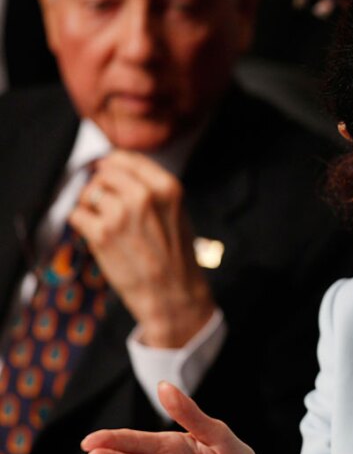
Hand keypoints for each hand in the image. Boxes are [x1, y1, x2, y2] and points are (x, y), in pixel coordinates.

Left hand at [69, 151, 214, 347]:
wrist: (173, 295)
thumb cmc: (174, 257)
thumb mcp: (175, 213)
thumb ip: (150, 189)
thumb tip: (113, 169)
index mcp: (167, 187)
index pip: (126, 158)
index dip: (112, 167)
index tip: (109, 178)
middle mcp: (144, 196)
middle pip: (104, 173)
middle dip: (101, 188)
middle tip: (107, 208)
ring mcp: (121, 214)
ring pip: (88, 193)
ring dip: (90, 207)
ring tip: (105, 225)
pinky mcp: (101, 234)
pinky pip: (76, 215)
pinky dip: (81, 225)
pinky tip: (98, 238)